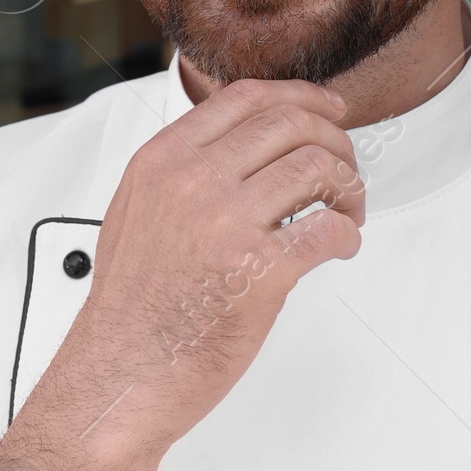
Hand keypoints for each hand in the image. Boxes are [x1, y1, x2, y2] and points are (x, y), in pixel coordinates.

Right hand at [53, 79, 363, 450]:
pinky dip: (349, 234)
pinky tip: (340, 247)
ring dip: (348, 187)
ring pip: (317, 167)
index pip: (245, 98)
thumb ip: (180, 172)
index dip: (300, 97)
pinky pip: (329, 230)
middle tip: (344, 170)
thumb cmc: (131, 309)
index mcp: (163, 161)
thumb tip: (237, 150)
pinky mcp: (260, 271)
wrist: (121, 373)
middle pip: (290, 124)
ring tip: (346, 212)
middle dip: (335, 141)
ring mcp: (227, 224)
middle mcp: (194, 183)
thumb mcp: (136, 212)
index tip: (328, 111)